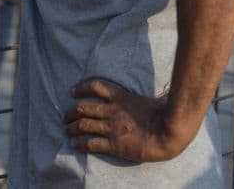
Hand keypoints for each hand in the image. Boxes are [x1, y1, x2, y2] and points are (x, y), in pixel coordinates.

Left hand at [63, 79, 188, 161]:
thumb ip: (148, 94)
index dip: (81, 88)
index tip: (72, 91)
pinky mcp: (114, 144)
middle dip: (71, 112)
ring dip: (72, 128)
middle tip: (65, 117)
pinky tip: (75, 146)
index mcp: (120, 98)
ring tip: (66, 131)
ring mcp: (111, 128)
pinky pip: (91, 143)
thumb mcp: (151, 98)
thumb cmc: (165, 115)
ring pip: (83, 125)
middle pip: (83, 107)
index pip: (95, 87)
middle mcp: (112, 111)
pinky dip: (80, 144)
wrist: (168, 132)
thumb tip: (163, 89)